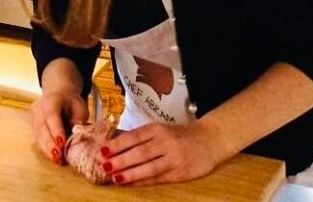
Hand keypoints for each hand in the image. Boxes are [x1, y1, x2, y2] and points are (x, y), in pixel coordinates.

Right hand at [30, 88, 87, 163]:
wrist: (59, 95)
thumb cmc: (71, 102)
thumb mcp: (80, 108)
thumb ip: (78, 121)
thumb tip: (76, 138)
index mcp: (51, 100)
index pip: (51, 116)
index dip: (56, 130)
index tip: (62, 144)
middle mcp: (39, 109)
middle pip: (42, 128)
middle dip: (50, 144)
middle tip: (59, 157)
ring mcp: (34, 118)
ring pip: (38, 136)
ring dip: (47, 149)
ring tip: (57, 160)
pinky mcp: (33, 127)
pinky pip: (38, 139)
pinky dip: (46, 149)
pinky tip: (53, 157)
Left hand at [101, 120, 230, 185]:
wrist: (211, 139)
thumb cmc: (179, 135)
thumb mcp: (160, 129)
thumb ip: (141, 137)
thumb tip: (114, 146)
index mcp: (157, 129)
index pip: (133, 137)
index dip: (117, 145)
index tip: (102, 151)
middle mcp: (165, 142)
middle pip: (139, 153)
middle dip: (120, 160)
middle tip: (104, 166)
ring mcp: (174, 158)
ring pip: (149, 167)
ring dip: (130, 174)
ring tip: (115, 178)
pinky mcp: (181, 172)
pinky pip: (159, 178)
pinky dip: (143, 181)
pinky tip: (131, 184)